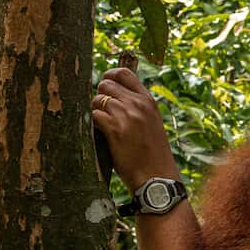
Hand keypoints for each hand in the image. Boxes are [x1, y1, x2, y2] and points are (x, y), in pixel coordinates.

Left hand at [92, 67, 179, 190]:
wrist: (157, 177)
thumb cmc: (152, 154)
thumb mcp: (151, 123)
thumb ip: (137, 108)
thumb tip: (115, 97)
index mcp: (148, 101)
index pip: (124, 73)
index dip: (109, 76)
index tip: (105, 88)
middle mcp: (138, 104)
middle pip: (106, 84)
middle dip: (99, 96)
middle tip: (102, 112)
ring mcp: (126, 115)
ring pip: (97, 99)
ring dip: (94, 111)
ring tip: (101, 126)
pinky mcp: (115, 129)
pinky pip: (94, 115)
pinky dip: (92, 123)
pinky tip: (98, 134)